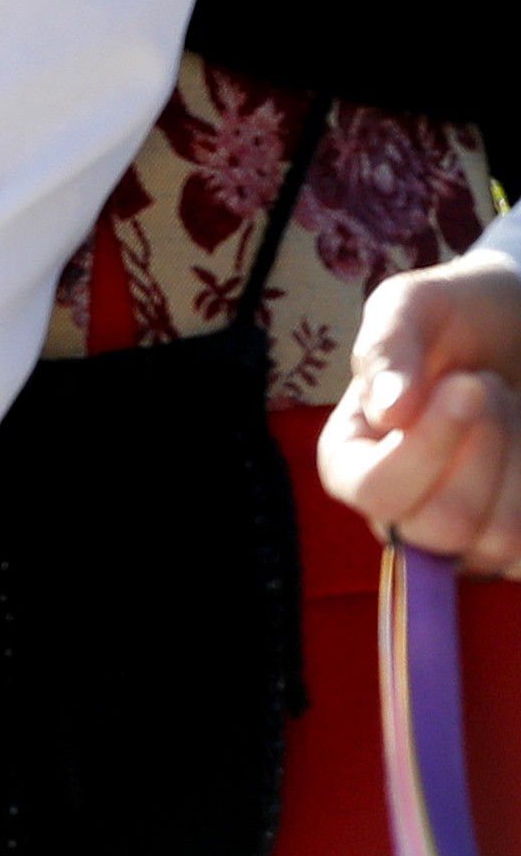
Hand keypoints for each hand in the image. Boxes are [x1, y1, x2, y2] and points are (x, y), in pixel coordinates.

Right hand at [327, 253, 520, 569]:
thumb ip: (387, 350)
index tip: (466, 386)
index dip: (422, 450)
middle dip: (481, 449)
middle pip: (439, 525)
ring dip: (516, 461)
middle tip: (487, 384)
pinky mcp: (512, 546)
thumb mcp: (410, 308)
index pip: (373, 490)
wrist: (513, 328)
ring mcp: (460, 538)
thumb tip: (387, 411)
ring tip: (508, 405)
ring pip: (496, 540)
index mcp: (351, 459)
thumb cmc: (454, 318)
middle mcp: (399, 512)